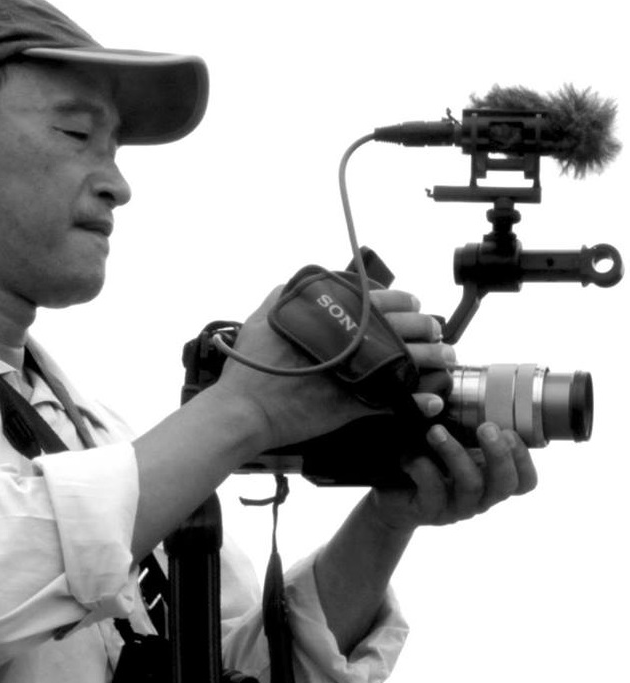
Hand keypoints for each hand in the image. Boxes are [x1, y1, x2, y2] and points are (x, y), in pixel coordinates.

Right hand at [214, 286, 453, 451]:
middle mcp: (352, 341)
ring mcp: (356, 374)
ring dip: (433, 359)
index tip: (416, 304)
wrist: (246, 408)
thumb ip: (285, 295)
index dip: (405, 300)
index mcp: (335, 316)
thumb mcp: (263, 316)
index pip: (382, 299)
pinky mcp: (355, 405)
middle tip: (436, 330)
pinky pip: (394, 402)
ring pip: (407, 362)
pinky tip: (432, 402)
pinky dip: (416, 402)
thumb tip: (298, 284)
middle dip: (427, 327)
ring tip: (447, 360)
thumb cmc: (252, 364)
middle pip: (404, 328)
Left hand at [367, 422, 538, 530]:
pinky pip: (433, 493)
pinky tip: (411, 454)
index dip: (523, 459)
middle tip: (486, 427)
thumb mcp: (446, 436)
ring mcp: (455, 506)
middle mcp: (479, 495)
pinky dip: (423, 469)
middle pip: (505, 484)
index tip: (509, 431)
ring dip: (455, 454)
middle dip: (498, 454)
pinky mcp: (429, 511)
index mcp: (490, 476)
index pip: (524, 480)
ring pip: (470, 485)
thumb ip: (459, 413)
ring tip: (435, 431)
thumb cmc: (424, 457)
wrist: (390, 494)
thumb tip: (451, 360)